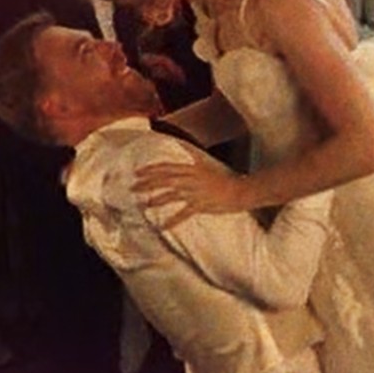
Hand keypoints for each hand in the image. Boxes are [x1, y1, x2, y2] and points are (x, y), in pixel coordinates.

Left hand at [130, 150, 246, 221]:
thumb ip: (193, 154)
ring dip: (156, 199)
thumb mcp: (207, 163)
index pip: (166, 167)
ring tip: (145, 204)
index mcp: (191, 168)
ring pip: (171, 195)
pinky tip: (162, 227)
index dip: (150, 170)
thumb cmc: (224, 177)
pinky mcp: (201, 205)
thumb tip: (183, 145)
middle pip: (164, 179)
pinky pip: (183, 214)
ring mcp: (195, 192)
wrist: (240, 190)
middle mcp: (190, 179)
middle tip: (133, 188)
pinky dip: (172, 220)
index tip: (137, 173)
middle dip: (147, 183)